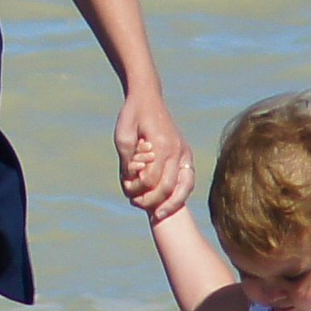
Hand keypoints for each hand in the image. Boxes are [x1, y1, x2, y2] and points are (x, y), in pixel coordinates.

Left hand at [115, 91, 190, 217]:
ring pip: (185, 185)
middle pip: (169, 187)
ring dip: (172, 203)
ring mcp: (184, 150)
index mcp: (161, 144)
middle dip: (154, 202)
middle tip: (140, 208)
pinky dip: (180, 193)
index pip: (151, 179)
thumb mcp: (122, 136)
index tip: (128, 194)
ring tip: (159, 214)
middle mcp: (177, 149)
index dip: (138, 190)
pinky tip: (169, 202)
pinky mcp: (186, 151)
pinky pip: (188, 178)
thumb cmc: (132, 115)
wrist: (148, 96)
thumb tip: (132, 182)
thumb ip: (127, 160)